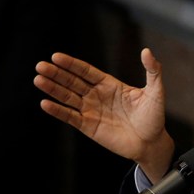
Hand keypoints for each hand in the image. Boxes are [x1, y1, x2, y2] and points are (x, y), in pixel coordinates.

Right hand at [34, 47, 174, 180]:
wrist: (151, 143)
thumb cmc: (154, 117)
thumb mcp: (156, 92)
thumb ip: (152, 71)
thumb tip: (147, 51)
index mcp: (110, 85)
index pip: (86, 71)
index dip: (71, 64)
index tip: (56, 56)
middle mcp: (97, 96)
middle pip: (72, 82)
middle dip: (57, 74)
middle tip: (40, 66)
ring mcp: (91, 111)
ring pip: (68, 97)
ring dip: (53, 89)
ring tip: (38, 80)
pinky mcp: (88, 126)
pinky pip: (70, 117)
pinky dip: (58, 111)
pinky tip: (45, 103)